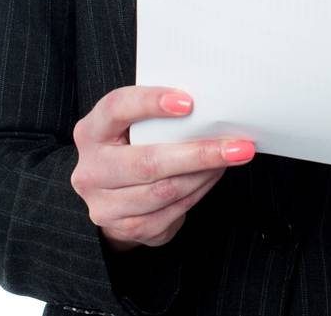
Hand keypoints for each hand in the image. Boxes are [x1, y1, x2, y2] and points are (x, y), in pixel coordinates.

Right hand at [69, 86, 254, 250]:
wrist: (113, 192)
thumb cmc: (134, 144)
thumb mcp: (135, 124)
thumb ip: (159, 115)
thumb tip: (213, 107)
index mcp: (91, 132)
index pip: (116, 109)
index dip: (150, 103)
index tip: (189, 102)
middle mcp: (90, 170)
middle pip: (148, 162)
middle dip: (200, 154)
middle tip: (239, 146)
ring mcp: (104, 204)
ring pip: (165, 191)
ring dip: (205, 174)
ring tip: (232, 158)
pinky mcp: (125, 228)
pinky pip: (172, 212)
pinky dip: (200, 192)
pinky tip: (214, 176)